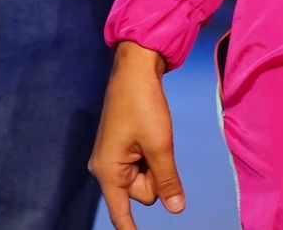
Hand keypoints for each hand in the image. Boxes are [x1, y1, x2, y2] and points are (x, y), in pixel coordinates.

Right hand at [90, 41, 184, 226]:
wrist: (135, 69)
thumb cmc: (143, 104)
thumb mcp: (160, 144)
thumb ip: (167, 179)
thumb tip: (176, 209)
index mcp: (107, 172)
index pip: (121, 213)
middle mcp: (105, 169)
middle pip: (142, 194)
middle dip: (156, 175)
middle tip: (156, 144)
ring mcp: (113, 159)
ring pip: (146, 179)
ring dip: (155, 162)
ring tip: (152, 135)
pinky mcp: (121, 149)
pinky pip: (143, 165)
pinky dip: (152, 155)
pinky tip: (150, 134)